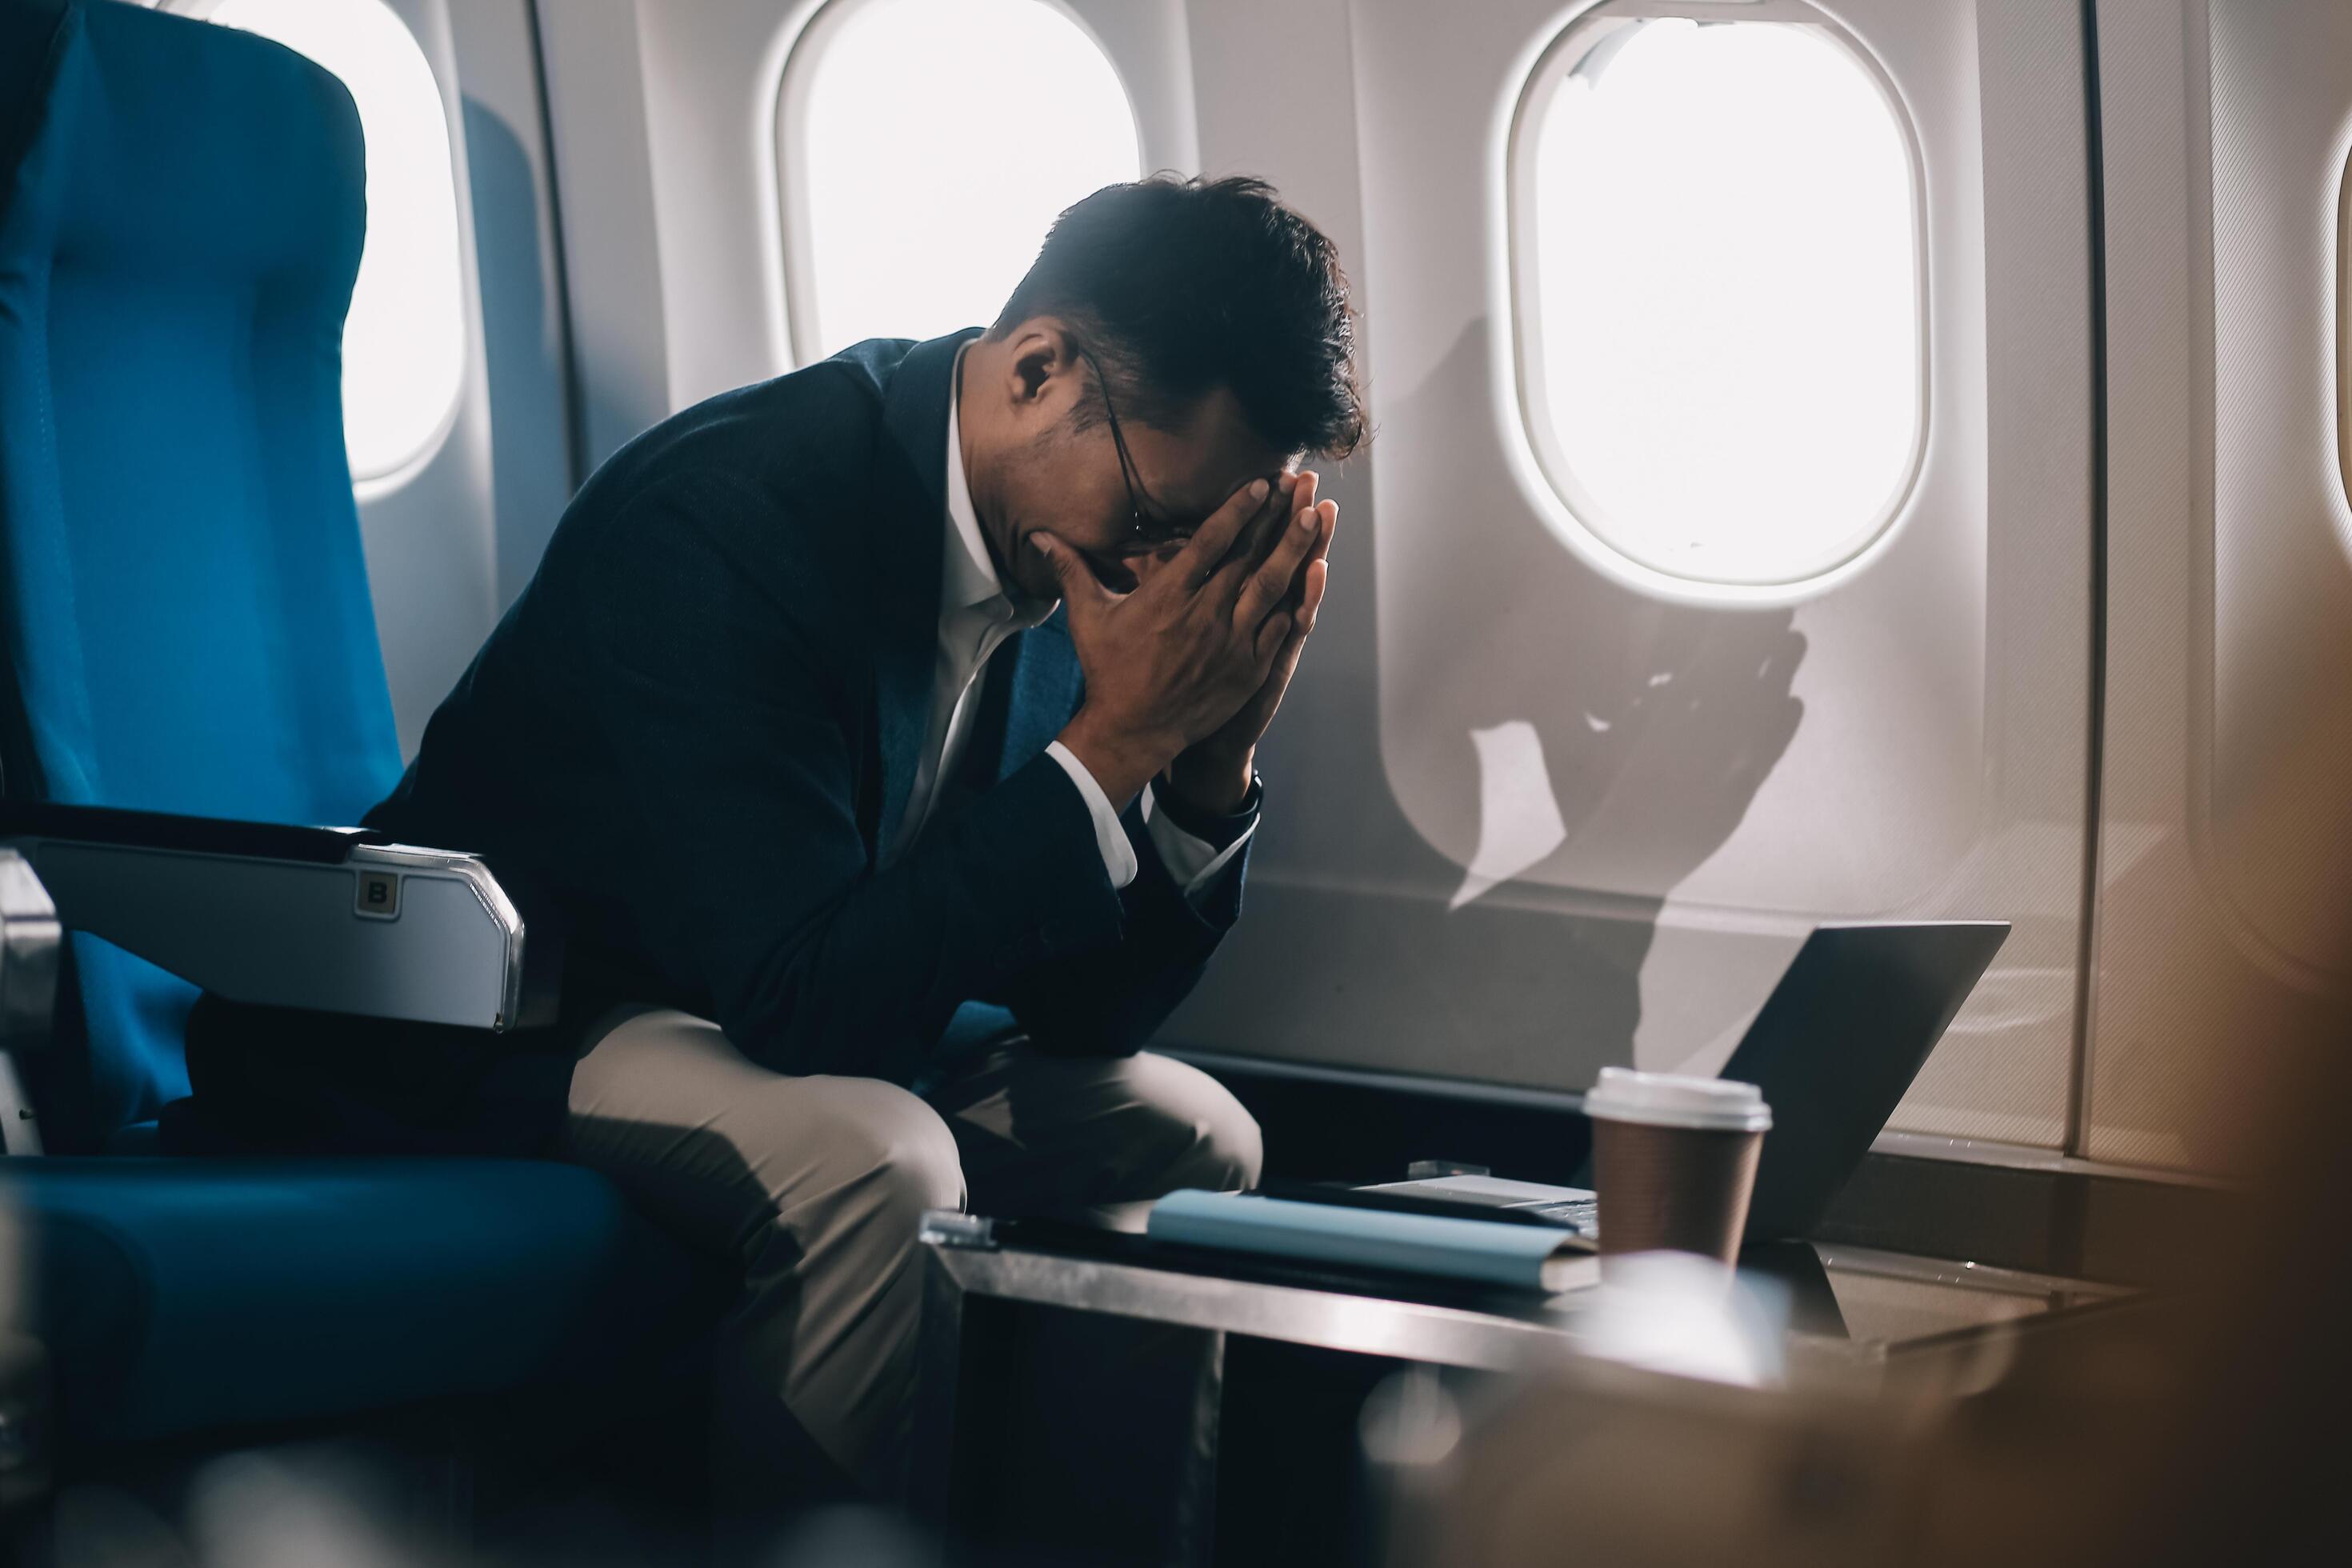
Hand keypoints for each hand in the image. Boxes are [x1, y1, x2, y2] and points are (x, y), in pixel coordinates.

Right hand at [1033, 472, 1325, 807]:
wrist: (1134, 731)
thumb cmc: (1109, 672)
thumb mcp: (1088, 619)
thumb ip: (1071, 571)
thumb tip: (1041, 537)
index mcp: (1169, 596)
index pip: (1210, 542)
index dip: (1238, 510)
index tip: (1259, 484)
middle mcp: (1205, 614)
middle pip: (1249, 556)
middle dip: (1275, 517)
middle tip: (1296, 484)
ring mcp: (1231, 642)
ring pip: (1271, 586)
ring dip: (1295, 549)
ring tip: (1313, 516)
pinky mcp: (1248, 668)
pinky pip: (1279, 628)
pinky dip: (1297, 600)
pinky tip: (1313, 575)